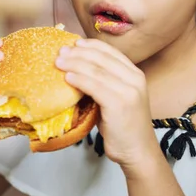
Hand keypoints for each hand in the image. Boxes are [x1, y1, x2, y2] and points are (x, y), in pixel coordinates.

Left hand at [55, 38, 157, 170]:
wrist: (138, 151)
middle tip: (60, 52)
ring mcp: (128, 91)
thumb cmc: (123, 126)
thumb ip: (105, 82)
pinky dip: (79, 80)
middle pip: (101, 58)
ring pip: (96, 70)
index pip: (110, 52)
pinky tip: (67, 78)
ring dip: (74, 64)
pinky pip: (94, 86)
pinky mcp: (119, 103)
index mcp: (135, 74)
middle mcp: (135, 78)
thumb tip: (78, 69)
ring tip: (58, 63)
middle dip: (78, 53)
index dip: (90, 45)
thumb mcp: (117, 97)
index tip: (73, 44)